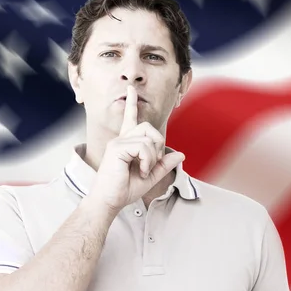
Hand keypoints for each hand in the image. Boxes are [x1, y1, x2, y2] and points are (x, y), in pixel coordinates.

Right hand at [87, 85, 184, 211]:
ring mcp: (118, 142)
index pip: (130, 118)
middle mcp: (120, 139)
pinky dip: (148, 161)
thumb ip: (164, 164)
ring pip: (148, 138)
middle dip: (158, 145)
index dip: (131, 103)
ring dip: (153, 157)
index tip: (130, 89)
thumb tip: (181, 154)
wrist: (109, 201)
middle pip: (148, 127)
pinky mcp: (117, 148)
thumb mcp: (151, 176)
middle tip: (151, 165)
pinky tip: (141, 171)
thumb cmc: (124, 190)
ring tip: (144, 170)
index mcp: (125, 143)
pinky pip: (143, 147)